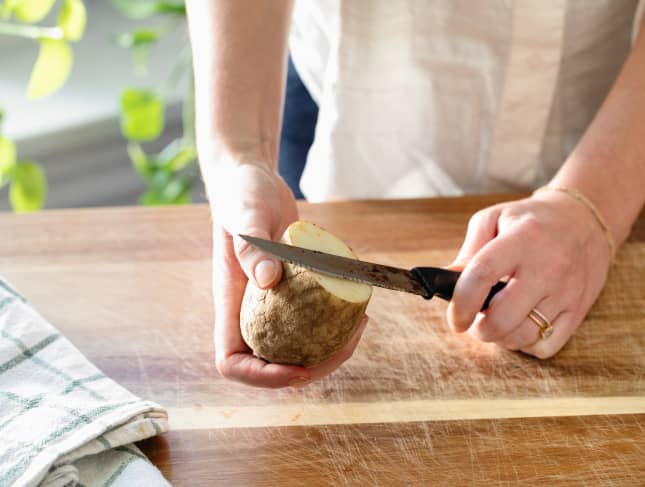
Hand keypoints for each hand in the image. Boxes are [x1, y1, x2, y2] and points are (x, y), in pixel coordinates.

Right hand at [207, 157, 366, 386]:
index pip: (232, 361)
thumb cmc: (243, 194)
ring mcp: (271, 304)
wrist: (253, 179)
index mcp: (230, 304)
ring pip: (295, 347)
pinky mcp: (293, 291)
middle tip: (346, 344)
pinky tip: (358, 309)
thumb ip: (252, 246)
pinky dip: (334, 324)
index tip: (296, 365)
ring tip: (359, 327)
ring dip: (329, 350)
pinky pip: (311, 321)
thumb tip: (269, 282)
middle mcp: (249, 311)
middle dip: (309, 368)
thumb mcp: (246, 215)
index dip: (261, 376)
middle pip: (271, 363)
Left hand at [446, 190, 611, 357]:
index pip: (483, 274)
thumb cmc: (532, 221)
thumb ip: (469, 252)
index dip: (462, 302)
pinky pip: (546, 346)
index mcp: (521, 239)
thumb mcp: (495, 219)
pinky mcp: (579, 310)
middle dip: (480, 329)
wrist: (585, 220)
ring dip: (501, 338)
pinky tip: (522, 326)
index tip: (454, 317)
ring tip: (497, 321)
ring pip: (523, 336)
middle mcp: (547, 266)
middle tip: (475, 321)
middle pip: (503, 317)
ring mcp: (566, 291)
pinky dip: (527, 345)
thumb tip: (445, 284)